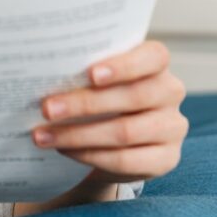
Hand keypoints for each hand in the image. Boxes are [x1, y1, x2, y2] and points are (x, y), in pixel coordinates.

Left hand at [33, 40, 187, 187]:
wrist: (115, 138)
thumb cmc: (101, 94)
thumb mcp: (97, 78)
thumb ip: (83, 71)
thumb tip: (44, 74)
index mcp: (157, 63)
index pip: (153, 57)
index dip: (124, 65)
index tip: (90, 74)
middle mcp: (171, 92)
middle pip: (133, 96)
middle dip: (85, 103)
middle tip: (47, 108)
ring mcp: (173, 127)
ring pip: (125, 132)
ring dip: (78, 134)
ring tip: (43, 135)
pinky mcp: (166, 159)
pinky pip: (125, 160)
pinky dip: (89, 155)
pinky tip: (64, 150)